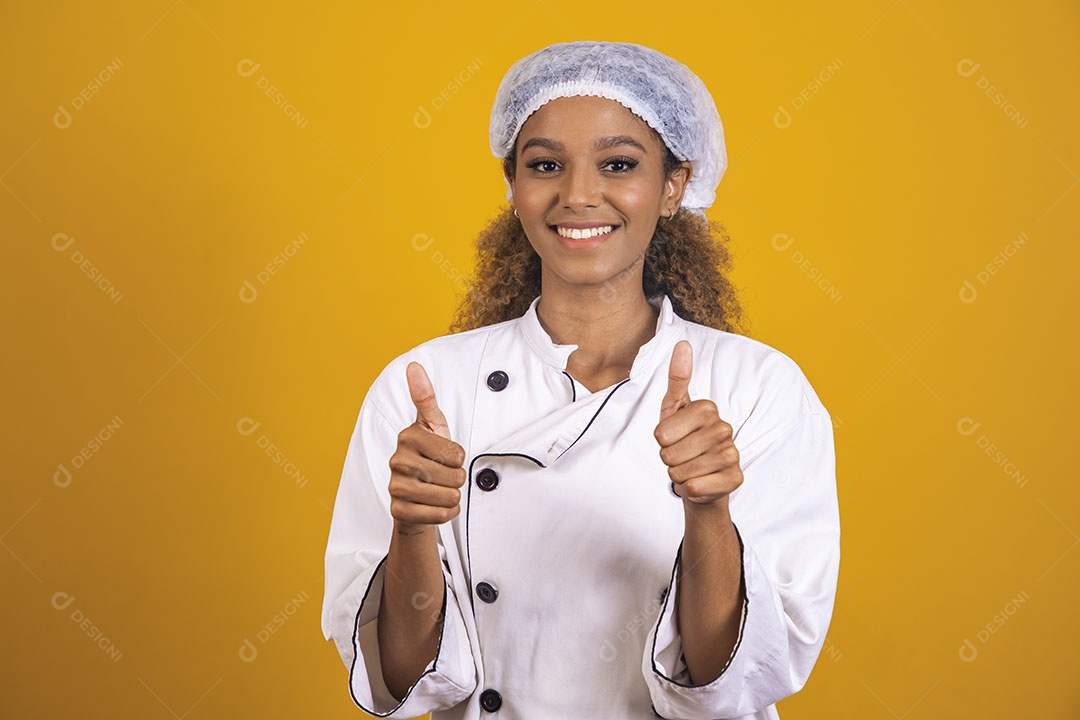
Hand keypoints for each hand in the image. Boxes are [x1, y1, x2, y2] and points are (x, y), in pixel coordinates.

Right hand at [387, 362, 466, 526]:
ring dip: (452, 496)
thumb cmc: (428, 455)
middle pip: (454, 476)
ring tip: (439, 489)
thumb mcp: (432, 425)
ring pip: (448, 497)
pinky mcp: (398, 510)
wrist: (414, 492)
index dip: (459, 457)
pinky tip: (436, 504)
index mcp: (408, 436)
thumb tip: (414, 366)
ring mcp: (396, 486)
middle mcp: (397, 460)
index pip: (457, 453)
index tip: (445, 455)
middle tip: (443, 475)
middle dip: (457, 479)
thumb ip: (426, 397)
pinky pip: (438, 515)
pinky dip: (445, 513)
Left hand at [654, 340, 742, 505]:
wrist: (700, 477)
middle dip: (668, 460)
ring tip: (688, 468)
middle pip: (670, 454)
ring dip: (678, 476)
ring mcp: (733, 453)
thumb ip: (676, 379)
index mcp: (707, 408)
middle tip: (680, 455)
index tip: (671, 437)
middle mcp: (724, 428)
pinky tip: (699, 483)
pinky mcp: (736, 478)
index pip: (661, 433)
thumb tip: (682, 344)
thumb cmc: (682, 440)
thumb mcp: (672, 409)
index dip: (660, 440)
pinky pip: (697, 487)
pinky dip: (690, 490)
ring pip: (682, 472)